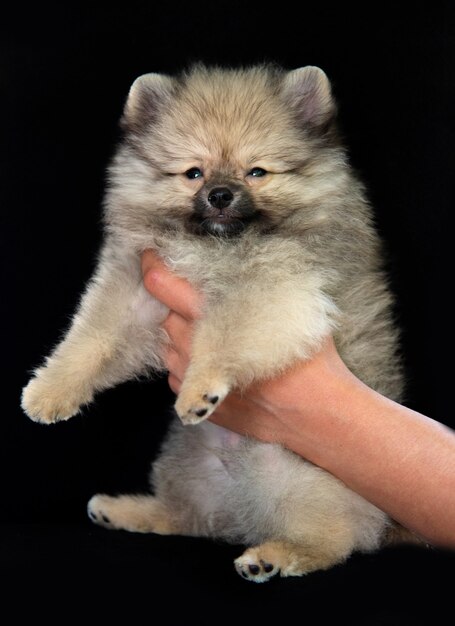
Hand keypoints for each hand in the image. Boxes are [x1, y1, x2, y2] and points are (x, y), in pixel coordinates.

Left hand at [141, 249, 350, 444]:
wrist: (312, 414)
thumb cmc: (306, 359)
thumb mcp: (289, 308)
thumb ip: (256, 287)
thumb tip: (244, 269)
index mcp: (212, 317)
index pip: (163, 285)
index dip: (152, 266)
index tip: (150, 256)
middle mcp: (192, 346)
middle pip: (163, 314)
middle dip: (173, 304)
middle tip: (194, 300)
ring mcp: (189, 376)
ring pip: (166, 345)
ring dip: (179, 335)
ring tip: (208, 334)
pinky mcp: (192, 400)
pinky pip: (175, 374)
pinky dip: (186, 364)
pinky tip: (212, 362)